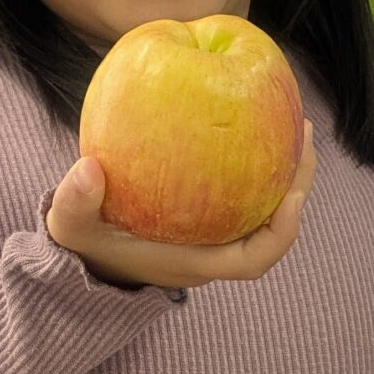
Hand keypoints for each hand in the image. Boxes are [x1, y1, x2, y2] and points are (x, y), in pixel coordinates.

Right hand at [47, 121, 317, 290]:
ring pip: (265, 201)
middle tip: (302, 131)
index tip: (290, 196)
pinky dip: (255, 154)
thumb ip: (74, 202)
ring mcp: (217, 228)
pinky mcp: (210, 208)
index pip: (254, 260)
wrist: (88, 248)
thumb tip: (88, 168)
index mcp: (198, 261)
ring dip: (283, 165)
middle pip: (274, 224)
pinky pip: (245, 182)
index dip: (280, 232)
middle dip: (295, 183)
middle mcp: (216, 247)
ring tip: (293, 118)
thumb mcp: (71, 226)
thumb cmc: (87, 242)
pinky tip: (252, 112)